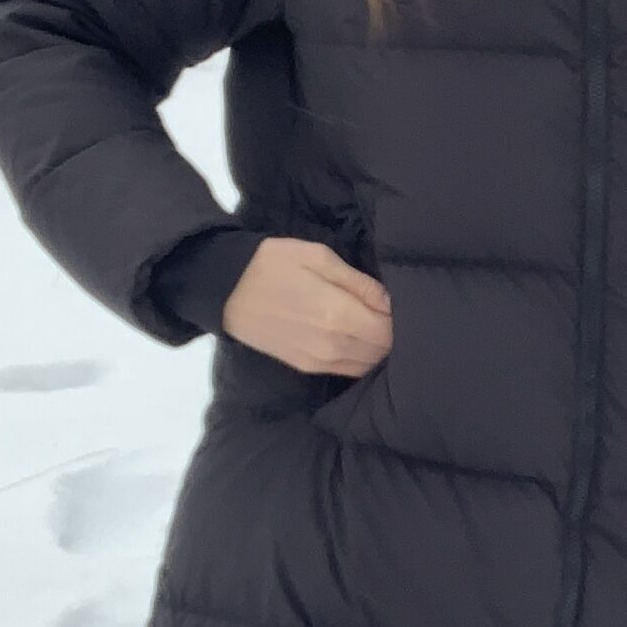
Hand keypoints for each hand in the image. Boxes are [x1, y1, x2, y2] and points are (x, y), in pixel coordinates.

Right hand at [221, 237, 391, 376]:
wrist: (225, 289)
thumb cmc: (272, 263)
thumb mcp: (319, 257)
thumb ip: (359, 283)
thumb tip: (390, 301)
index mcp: (338, 315)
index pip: (390, 330)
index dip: (401, 318)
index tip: (400, 302)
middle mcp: (332, 346)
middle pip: (382, 351)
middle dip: (392, 334)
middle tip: (390, 312)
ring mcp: (318, 361)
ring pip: (367, 365)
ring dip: (377, 348)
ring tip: (375, 324)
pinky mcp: (306, 367)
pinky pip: (347, 370)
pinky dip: (360, 357)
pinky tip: (359, 338)